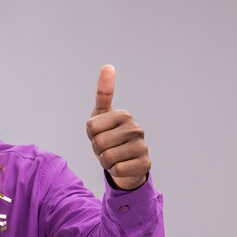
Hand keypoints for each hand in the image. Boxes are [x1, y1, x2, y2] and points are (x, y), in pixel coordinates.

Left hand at [86, 64, 150, 189]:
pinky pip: (118, 170)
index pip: (91, 127)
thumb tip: (108, 65)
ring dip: (105, 161)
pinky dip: (115, 171)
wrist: (125, 162)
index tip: (100, 134)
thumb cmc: (109, 136)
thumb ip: (103, 92)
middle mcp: (136, 128)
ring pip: (107, 158)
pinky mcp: (146, 163)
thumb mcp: (101, 115)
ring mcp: (142, 146)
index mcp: (123, 115)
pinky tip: (122, 166)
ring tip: (113, 157)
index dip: (90, 135)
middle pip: (98, 143)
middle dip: (97, 150)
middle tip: (106, 148)